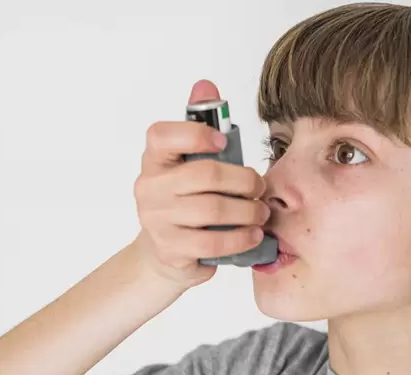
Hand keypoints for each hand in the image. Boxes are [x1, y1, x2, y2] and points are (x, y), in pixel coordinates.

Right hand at [132, 80, 269, 288]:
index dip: (196, 134)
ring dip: (248, 210)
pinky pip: (213, 242)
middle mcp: (149, 187)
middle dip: (243, 180)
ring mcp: (156, 219)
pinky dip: (240, 238)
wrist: (165, 253)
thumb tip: (205, 85)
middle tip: (260, 187)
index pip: (163, 135)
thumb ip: (200, 126)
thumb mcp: (190, 164)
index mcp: (154, 160)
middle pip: (205, 174)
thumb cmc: (185, 201)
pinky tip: (252, 234)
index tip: (223, 142)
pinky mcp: (170, 249)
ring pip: (213, 209)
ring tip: (261, 213)